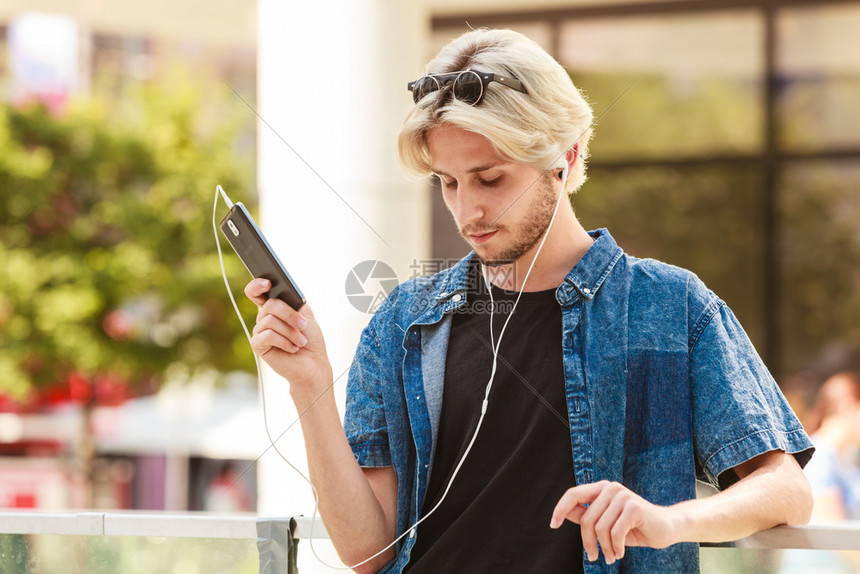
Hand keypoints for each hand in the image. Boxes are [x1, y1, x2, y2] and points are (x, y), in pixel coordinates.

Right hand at [245, 278, 332, 396]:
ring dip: (291, 332)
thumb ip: (293, 303)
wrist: (313, 364)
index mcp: (275, 308)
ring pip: (270, 320)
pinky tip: (292, 349)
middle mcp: (265, 318)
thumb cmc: (311, 340)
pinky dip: (284, 342)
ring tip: (301, 342)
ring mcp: (259, 331)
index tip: (267, 283)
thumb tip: (280, 295)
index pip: (257, 292)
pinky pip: (267, 335)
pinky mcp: (257, 345)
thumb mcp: (306, 315)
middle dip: (290, 315)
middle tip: (303, 325)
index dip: (257, 285)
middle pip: (270, 305)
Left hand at [550, 481, 676, 564]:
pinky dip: (616, 547)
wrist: (666, 527)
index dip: (560, 509)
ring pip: (600, 528)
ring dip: (605, 548)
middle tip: (595, 557)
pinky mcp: (634, 507)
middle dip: (588, 543)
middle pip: (586, 519)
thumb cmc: (634, 527)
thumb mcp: (606, 523)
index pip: (573, 494)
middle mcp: (611, 488)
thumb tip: (564, 514)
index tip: (553, 524)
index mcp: (601, 489)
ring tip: (612, 556)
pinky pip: (615, 533)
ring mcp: (623, 496)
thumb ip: (587, 516)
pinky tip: (621, 552)